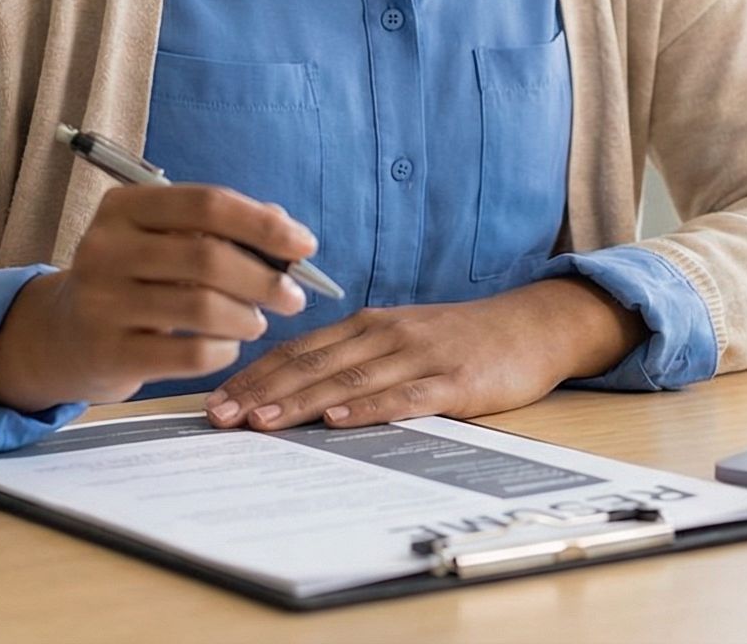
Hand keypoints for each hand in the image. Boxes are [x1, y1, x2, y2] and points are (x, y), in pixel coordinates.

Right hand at [0, 184, 315, 411]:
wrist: (63, 335)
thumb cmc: (133, 278)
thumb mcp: (163, 240)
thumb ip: (221, 229)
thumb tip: (288, 233)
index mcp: (124, 207)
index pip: (206, 204)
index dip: (263, 224)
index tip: (304, 246)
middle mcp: (105, 248)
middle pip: (208, 257)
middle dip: (265, 279)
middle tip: (292, 297)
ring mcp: (101, 302)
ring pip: (203, 308)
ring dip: (248, 317)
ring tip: (255, 322)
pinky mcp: (109, 353)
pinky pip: (190, 355)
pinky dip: (224, 351)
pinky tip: (226, 346)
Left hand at [204, 278, 643, 431]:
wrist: (532, 326)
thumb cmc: (460, 339)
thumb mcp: (400, 339)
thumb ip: (355, 360)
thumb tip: (295, 392)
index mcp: (367, 325)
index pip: (297, 350)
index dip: (253, 374)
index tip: (214, 401)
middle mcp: (385, 335)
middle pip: (312, 364)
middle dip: (260, 391)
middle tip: (218, 417)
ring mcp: (418, 356)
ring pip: (348, 380)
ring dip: (300, 401)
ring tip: (260, 421)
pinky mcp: (453, 381)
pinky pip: (404, 396)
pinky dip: (368, 408)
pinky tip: (338, 420)